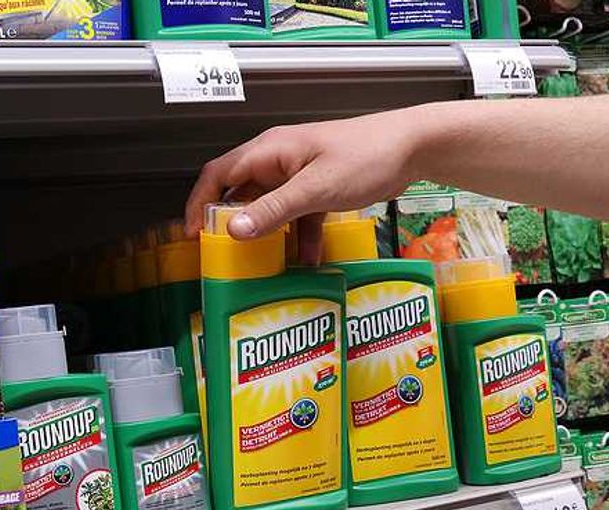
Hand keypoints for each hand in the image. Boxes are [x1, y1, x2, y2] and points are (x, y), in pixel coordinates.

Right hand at [184, 108, 428, 239]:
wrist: (414, 147)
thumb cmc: (367, 156)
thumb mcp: (316, 188)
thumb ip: (274, 210)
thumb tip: (234, 230)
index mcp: (270, 152)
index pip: (219, 174)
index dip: (200, 203)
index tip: (194, 234)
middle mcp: (279, 160)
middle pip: (240, 192)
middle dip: (230, 222)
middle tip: (221, 253)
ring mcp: (300, 173)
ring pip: (270, 206)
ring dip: (267, 233)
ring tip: (258, 262)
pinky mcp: (319, 186)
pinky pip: (299, 214)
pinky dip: (299, 235)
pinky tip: (306, 259)